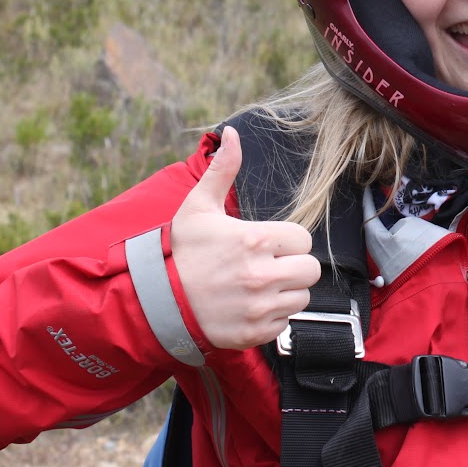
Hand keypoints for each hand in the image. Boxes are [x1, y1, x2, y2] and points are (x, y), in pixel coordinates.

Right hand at [168, 126, 321, 349]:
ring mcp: (260, 307)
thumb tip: (232, 132)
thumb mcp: (199, 207)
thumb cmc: (182, 252)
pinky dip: (272, 317)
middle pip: (310, 270)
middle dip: (293, 266)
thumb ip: (222, 170)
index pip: (303, 239)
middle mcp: (262, 275)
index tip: (269, 244)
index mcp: (256, 240)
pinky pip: (284, 324)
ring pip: (300, 298)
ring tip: (257, 286)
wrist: (157, 301)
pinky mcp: (255, 333)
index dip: (288, 241)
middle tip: (268, 266)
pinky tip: (249, 307)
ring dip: (285, 292)